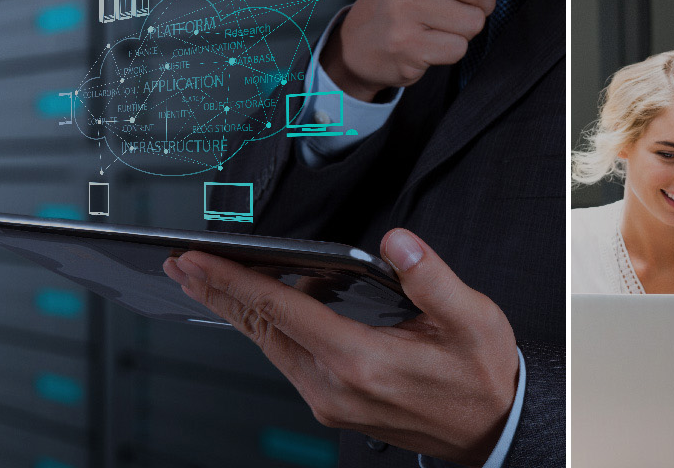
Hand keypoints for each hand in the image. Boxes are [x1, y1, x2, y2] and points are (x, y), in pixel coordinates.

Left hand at [164, 229, 518, 464]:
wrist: (491, 430)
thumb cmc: (481, 377)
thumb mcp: (474, 319)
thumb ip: (431, 277)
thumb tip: (397, 243)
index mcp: (361, 361)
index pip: (280, 310)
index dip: (234, 280)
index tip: (198, 260)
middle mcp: (334, 386)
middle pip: (260, 330)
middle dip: (217, 293)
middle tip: (181, 265)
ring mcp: (329, 399)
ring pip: (269, 345)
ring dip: (237, 309)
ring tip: (207, 279)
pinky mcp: (332, 403)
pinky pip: (287, 357)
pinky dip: (269, 326)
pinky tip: (266, 303)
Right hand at [321, 0, 527, 100]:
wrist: (358, 42)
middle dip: (482, 2)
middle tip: (458, 6)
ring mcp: (401, 6)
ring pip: (475, 20)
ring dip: (466, 29)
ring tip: (437, 24)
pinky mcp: (405, 42)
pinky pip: (459, 47)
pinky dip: (451, 50)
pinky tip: (428, 42)